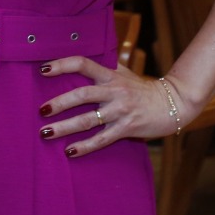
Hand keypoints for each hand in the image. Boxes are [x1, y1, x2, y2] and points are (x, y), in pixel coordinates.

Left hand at [36, 57, 182, 156]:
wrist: (174, 103)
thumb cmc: (142, 88)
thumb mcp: (124, 73)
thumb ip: (104, 68)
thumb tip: (77, 62)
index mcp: (111, 75)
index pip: (83, 64)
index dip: (62, 65)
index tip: (43, 70)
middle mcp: (114, 91)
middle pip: (82, 94)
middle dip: (59, 102)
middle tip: (41, 110)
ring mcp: (120, 110)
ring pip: (88, 119)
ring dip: (65, 127)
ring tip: (46, 133)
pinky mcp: (127, 128)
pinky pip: (102, 139)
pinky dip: (85, 146)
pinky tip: (69, 151)